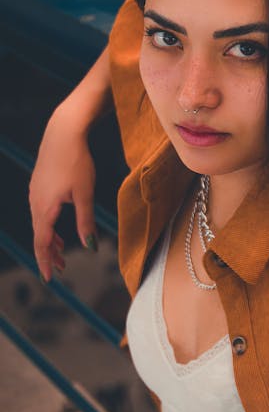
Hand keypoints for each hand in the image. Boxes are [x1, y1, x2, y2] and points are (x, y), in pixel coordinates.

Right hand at [29, 105, 96, 281]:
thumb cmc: (76, 162)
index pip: (42, 243)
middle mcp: (35, 202)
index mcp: (45, 208)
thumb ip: (85, 222)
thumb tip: (89, 246)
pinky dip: (48, 224)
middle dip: (50, 254)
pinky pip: (40, 212)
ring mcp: (34, 193)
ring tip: (62, 251)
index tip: (50, 278)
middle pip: (39, 236)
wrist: (63, 132)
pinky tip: (57, 225)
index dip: (46, 262)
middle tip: (62, 269)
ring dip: (50, 239)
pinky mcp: (38, 184)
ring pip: (39, 223)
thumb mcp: (85, 194)